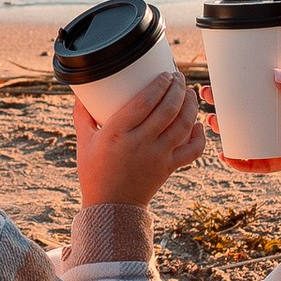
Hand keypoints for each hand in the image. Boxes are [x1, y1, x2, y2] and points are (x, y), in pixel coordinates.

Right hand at [74, 65, 205, 207]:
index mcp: (117, 133)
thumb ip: (82, 115)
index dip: (159, 84)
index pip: (145, 101)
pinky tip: (197, 124)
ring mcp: (157, 156)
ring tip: (190, 93)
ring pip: (183, 125)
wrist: (111, 207)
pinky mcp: (169, 168)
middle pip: (168, 109)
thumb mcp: (84, 142)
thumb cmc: (94, 173)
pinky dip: (199, 136)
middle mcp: (140, 143)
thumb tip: (81, 92)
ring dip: (190, 105)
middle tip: (179, 77)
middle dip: (178, 88)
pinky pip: (191, 150)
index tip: (165, 73)